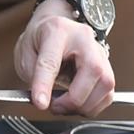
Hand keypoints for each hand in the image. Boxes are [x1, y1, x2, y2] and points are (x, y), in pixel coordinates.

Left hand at [14, 0, 115, 114]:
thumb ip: (32, 76)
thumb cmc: (41, 38)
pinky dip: (93, 106)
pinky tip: (78, 104)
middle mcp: (84, 38)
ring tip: (65, 106)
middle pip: (91, 70)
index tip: (40, 103)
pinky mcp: (107, 67)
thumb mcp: (24, 53)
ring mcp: (99, 51)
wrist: (57, 26)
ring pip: (105, 84)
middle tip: (55, 106)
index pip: (52, 60)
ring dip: (84, 105)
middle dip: (73, 99)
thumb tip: (43, 101)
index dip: (45, 85)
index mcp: (57, 31)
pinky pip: (108, 93)